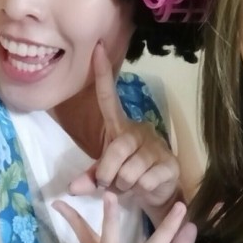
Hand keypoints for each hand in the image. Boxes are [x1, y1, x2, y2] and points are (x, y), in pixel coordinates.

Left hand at [68, 42, 180, 219]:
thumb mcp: (106, 175)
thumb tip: (72, 189)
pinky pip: (146, 181)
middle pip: (116, 150)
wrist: (159, 193)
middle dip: (108, 174)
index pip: (108, 97)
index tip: (96, 49)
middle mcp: (138, 131)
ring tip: (130, 185)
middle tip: (110, 183)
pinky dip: (140, 191)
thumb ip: (89, 178)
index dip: (102, 75)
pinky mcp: (170, 164)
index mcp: (120, 128)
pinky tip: (146, 187)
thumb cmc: (128, 177)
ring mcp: (156, 147)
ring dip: (124, 186)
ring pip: (130, 171)